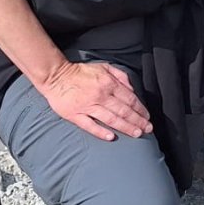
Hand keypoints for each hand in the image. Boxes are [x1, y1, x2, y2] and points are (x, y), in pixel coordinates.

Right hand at [36, 61, 151, 140]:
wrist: (55, 76)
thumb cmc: (80, 72)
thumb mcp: (104, 67)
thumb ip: (120, 76)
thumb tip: (132, 89)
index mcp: (108, 84)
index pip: (129, 99)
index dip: (140, 109)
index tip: (147, 117)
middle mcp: (100, 95)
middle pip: (123, 111)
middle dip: (138, 121)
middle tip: (147, 129)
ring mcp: (87, 106)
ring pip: (111, 119)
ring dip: (126, 127)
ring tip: (136, 134)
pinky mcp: (75, 115)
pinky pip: (90, 125)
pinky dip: (101, 132)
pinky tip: (111, 137)